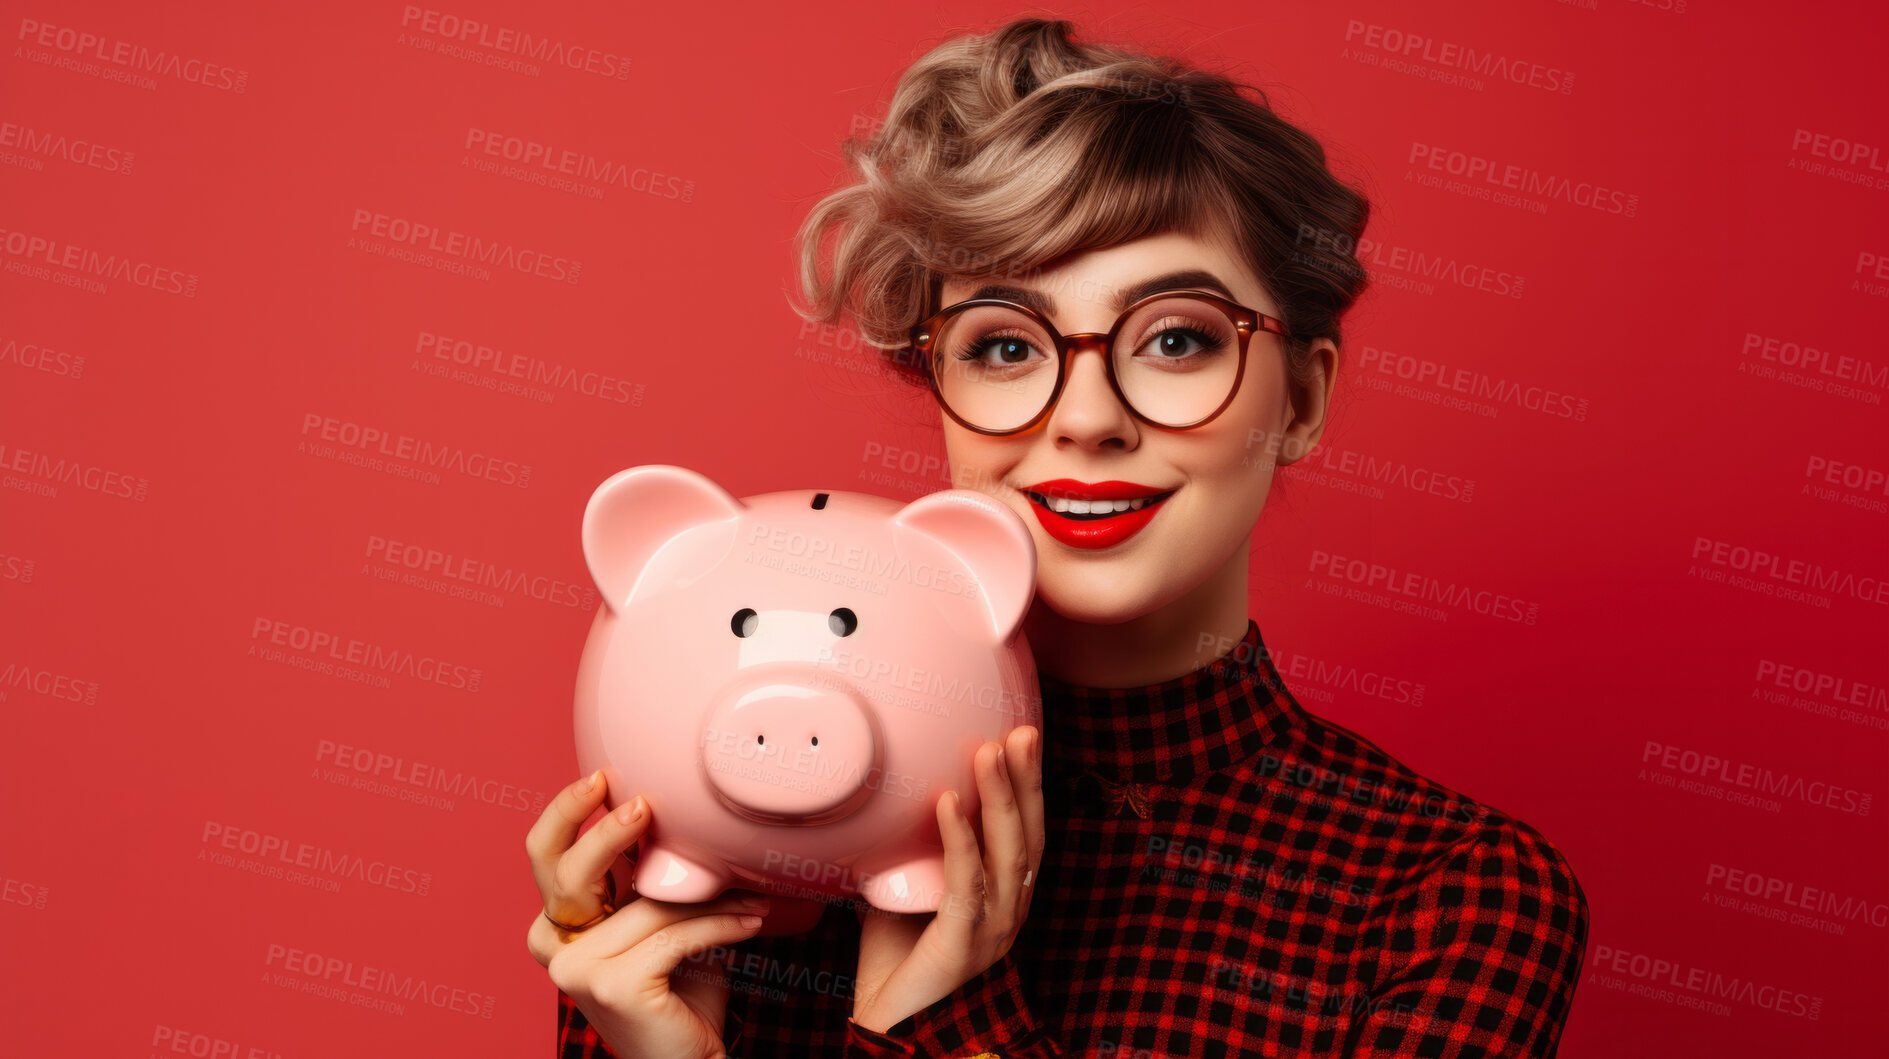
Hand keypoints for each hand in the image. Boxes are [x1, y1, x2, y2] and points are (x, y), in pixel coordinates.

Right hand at [525, 771, 770, 1058]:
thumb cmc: (679, 997)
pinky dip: (722, 925)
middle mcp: (555, 948)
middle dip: (606, 831)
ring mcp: (578, 969)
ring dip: (711, 896)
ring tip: (752, 896)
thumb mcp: (659, 929)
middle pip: (571, 870)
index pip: (546, 857)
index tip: (601, 779)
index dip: (564, 813)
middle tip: (646, 805)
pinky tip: (752, 921)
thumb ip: (647, 885)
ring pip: (649, 904)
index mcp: (560, 928)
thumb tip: (666, 819)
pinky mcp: (614, 983)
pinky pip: (677, 933)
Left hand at [851, 725, 1044, 1032]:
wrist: (891, 1028)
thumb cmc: (898, 963)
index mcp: (1003, 896)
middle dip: (1027, 779)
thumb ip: (912, 850)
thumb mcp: (907, 891)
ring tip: (988, 750)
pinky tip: (948, 803)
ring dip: (999, 797)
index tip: (1024, 736)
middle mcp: (1009, 910)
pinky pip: (967, 884)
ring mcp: (992, 929)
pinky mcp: (963, 944)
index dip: (1028, 785)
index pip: (1025, 831)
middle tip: (1023, 731)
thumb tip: (894, 798)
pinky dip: (959, 839)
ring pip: (1007, 852)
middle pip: (1027, 834)